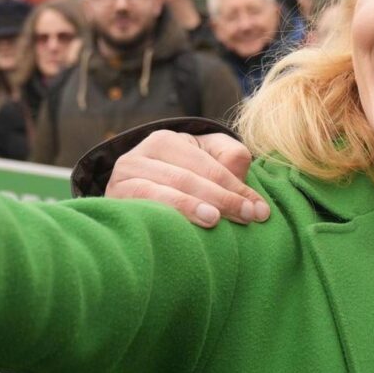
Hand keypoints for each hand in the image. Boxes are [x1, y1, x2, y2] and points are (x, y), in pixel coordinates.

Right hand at [105, 130, 267, 227]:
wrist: (137, 194)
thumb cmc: (184, 177)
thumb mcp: (208, 158)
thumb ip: (230, 158)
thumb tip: (242, 176)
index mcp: (165, 141)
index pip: (206, 165)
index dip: (235, 186)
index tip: (259, 210)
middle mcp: (138, 157)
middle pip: (185, 178)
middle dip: (221, 198)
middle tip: (247, 218)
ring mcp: (121, 181)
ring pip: (162, 193)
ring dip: (190, 208)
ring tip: (215, 220)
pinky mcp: (114, 203)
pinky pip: (141, 209)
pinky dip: (165, 217)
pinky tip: (182, 231)